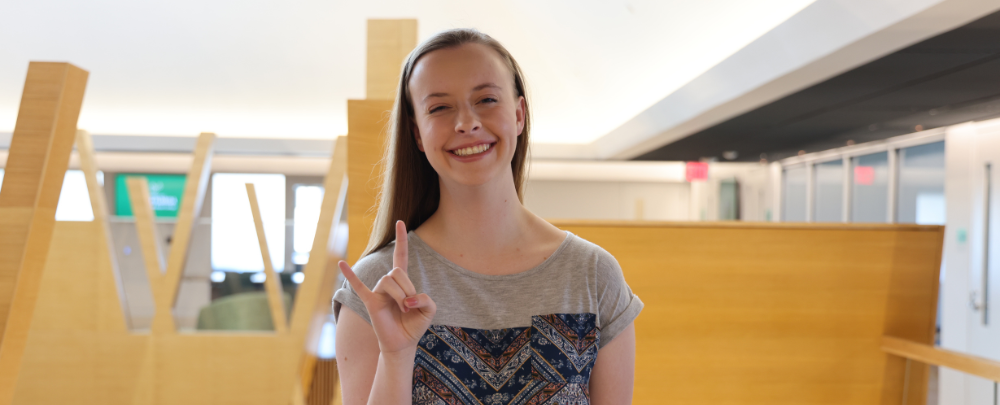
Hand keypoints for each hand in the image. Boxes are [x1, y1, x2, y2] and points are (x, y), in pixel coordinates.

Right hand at [339, 220, 435, 353]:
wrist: (402, 343)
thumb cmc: (414, 324)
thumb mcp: (430, 310)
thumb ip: (426, 299)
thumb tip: (407, 299)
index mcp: (402, 281)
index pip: (400, 256)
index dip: (402, 239)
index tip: (401, 222)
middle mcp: (388, 283)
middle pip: (397, 271)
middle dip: (408, 288)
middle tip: (409, 306)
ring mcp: (378, 291)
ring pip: (388, 280)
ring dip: (400, 296)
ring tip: (402, 310)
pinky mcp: (371, 302)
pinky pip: (359, 286)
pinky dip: (350, 275)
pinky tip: (341, 263)